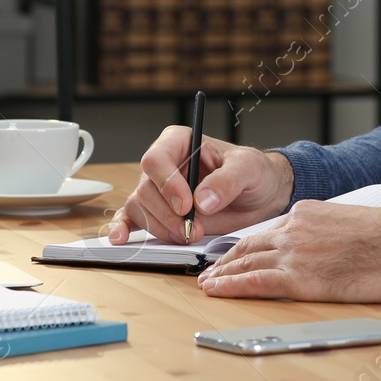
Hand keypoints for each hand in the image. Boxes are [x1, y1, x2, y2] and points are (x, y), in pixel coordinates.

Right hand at [108, 129, 293, 244]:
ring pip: (139, 208)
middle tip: (192, 229)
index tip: (186, 205)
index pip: (157, 159)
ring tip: (187, 236)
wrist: (259, 195)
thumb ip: (228, 180)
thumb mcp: (249, 169)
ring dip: (161, 227)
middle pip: (146, 189)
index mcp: (180, 142)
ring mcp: (158, 190)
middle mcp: (164, 165)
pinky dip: (124, 229)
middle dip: (168, 215)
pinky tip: (120, 238)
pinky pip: (131, 218)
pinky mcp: (158, 213)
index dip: (167, 183)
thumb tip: (202, 200)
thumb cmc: (253, 172)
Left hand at [198, 201, 380, 302]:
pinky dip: (232, 287)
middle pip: (248, 246)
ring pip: (246, 263)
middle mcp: (295, 229)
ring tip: (207, 285)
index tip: (233, 256)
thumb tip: (322, 252)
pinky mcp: (301, 278)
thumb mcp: (351, 225)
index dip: (244, 247)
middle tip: (210, 273)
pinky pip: (255, 283)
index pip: (266, 232)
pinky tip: (218, 292)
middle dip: (225, 261)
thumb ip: (327, 235)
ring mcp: (295, 252)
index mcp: (307, 214)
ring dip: (222, 275)